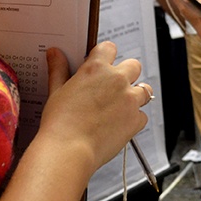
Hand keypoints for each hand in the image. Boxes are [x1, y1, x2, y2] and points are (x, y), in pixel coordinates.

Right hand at [38, 42, 147, 170]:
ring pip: (144, 89)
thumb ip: (59, 69)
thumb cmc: (60, 124)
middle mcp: (117, 80)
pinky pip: (142, 116)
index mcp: (97, 68)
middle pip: (134, 65)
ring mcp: (129, 100)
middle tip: (112, 87)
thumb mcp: (56, 91)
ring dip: (136, 95)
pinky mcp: (136, 120)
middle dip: (126, 73)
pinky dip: (134, 119)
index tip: (102, 63)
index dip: (105, 55)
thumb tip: (55, 54)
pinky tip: (119, 125)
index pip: (109, 48)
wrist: (69, 151)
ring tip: (120, 106)